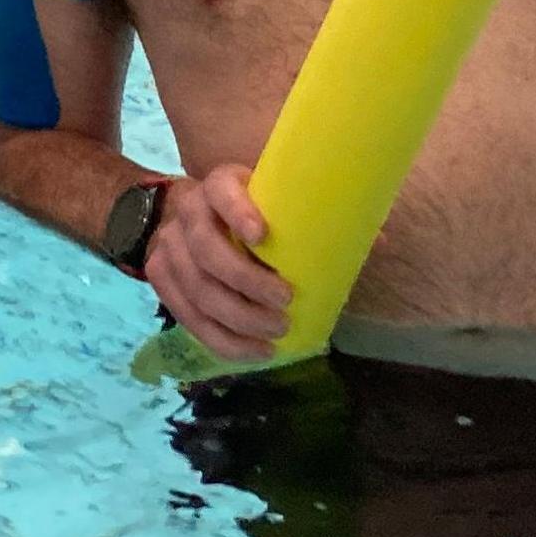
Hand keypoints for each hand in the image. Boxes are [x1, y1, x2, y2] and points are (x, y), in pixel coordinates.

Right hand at [146, 165, 291, 361]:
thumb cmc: (251, 210)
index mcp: (218, 185)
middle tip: (285, 301)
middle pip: (207, 250)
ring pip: (197, 290)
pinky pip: (188, 318)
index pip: (221, 191)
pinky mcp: (160, 279)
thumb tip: (375, 242)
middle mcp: (188, 213)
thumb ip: (310, 215)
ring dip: (238, 319)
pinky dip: (223, 340)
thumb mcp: (274, 198)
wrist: (191, 215)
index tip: (262, 235)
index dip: (238, 211)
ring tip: (276, 333)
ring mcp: (168, 247)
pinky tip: (254, 351)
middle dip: (247, 282)